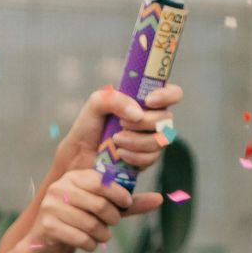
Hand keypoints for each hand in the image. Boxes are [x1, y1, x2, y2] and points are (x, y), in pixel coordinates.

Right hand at [24, 166, 148, 252]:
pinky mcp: (49, 226)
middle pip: (99, 204)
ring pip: (91, 224)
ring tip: (101, 236)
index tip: (126, 204)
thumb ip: (129, 204)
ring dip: (103, 235)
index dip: (119, 194)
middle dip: (112, 218)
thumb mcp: (105, 209)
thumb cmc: (79, 221)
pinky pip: (80, 238)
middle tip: (112, 224)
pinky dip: (91, 245)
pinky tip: (89, 244)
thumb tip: (159, 199)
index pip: (101, 182)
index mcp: (73, 177)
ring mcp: (51, 207)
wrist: (46, 242)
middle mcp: (60, 188)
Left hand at [51, 77, 182, 182]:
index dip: (167, 95)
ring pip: (161, 141)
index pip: (172, 93)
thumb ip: (115, 99)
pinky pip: (151, 158)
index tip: (149, 101)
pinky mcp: (146, 159)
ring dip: (137, 141)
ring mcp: (151, 140)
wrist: (79, 154)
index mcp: (144, 101)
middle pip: (167, 119)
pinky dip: (135, 156)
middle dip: (145, 122)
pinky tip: (120, 154)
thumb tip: (137, 113)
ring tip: (116, 140)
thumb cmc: (88, 126)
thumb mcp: (96, 103)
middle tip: (122, 123)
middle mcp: (151, 119)